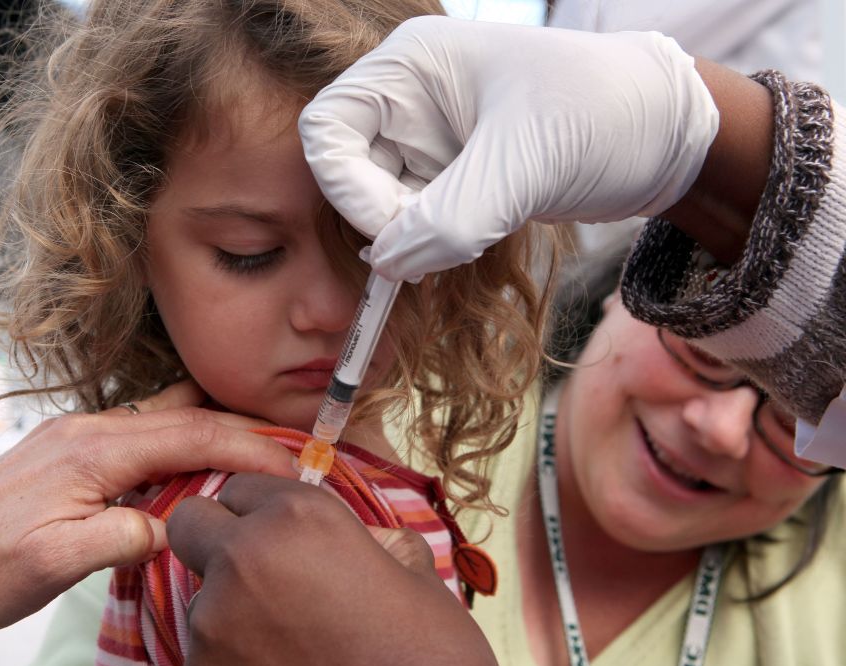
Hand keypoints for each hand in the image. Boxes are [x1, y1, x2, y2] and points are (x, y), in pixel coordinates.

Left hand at [0, 381, 295, 629]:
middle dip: (245, 430)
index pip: (195, 435)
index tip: (291, 469)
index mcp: (97, 452)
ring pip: (169, 413)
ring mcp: (84, 431)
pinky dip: (185, 438)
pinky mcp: (77, 445)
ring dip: (216, 428)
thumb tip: (174, 525)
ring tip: (255, 454)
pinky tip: (198, 464)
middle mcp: (95, 428)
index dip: (250, 448)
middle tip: (289, 453)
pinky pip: (147, 427)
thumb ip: (124, 537)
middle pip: (190, 412)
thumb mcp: (56, 564)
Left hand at [168, 473, 505, 665]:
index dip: (263, 513)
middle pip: (193, 525)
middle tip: (264, 583)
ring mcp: (212, 628)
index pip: (241, 488)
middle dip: (218, 543)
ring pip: (199, 602)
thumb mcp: (420, 582)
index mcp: (300, 518)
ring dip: (232, 618)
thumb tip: (366, 541)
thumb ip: (377, 544)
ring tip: (293, 656)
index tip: (284, 541)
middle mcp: (244, 560)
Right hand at [299, 16, 718, 279]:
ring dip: (419, 235)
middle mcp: (411, 99)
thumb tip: (388, 266)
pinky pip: (419, 219)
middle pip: (351, 174)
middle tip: (447, 241)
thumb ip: (450, 218)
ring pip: (384, 205)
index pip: (328, 131)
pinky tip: (485, 235)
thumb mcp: (525, 163)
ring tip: (481, 231)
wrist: (671, 135)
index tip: (399, 228)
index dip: (349, 189)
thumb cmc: (604, 115)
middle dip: (389, 218)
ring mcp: (434, 141)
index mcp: (411, 66)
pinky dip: (438, 241)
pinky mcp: (458, 176)